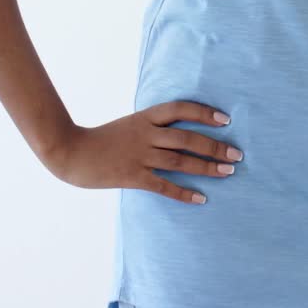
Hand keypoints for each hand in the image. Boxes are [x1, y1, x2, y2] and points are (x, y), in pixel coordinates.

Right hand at [44, 101, 244, 204]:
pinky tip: (201, 198)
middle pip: (187, 138)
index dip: (204, 113)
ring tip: (228, 172)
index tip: (226, 120)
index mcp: (145, 117)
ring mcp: (139, 155)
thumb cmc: (102, 138)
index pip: (180, 109)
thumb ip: (153, 127)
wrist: (70, 151)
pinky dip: (184, 192)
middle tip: (237, 154)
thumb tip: (182, 130)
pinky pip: (163, 186)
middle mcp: (145, 134)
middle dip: (215, 146)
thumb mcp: (130, 124)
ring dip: (207, 167)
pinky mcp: (132, 176)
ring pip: (180, 161)